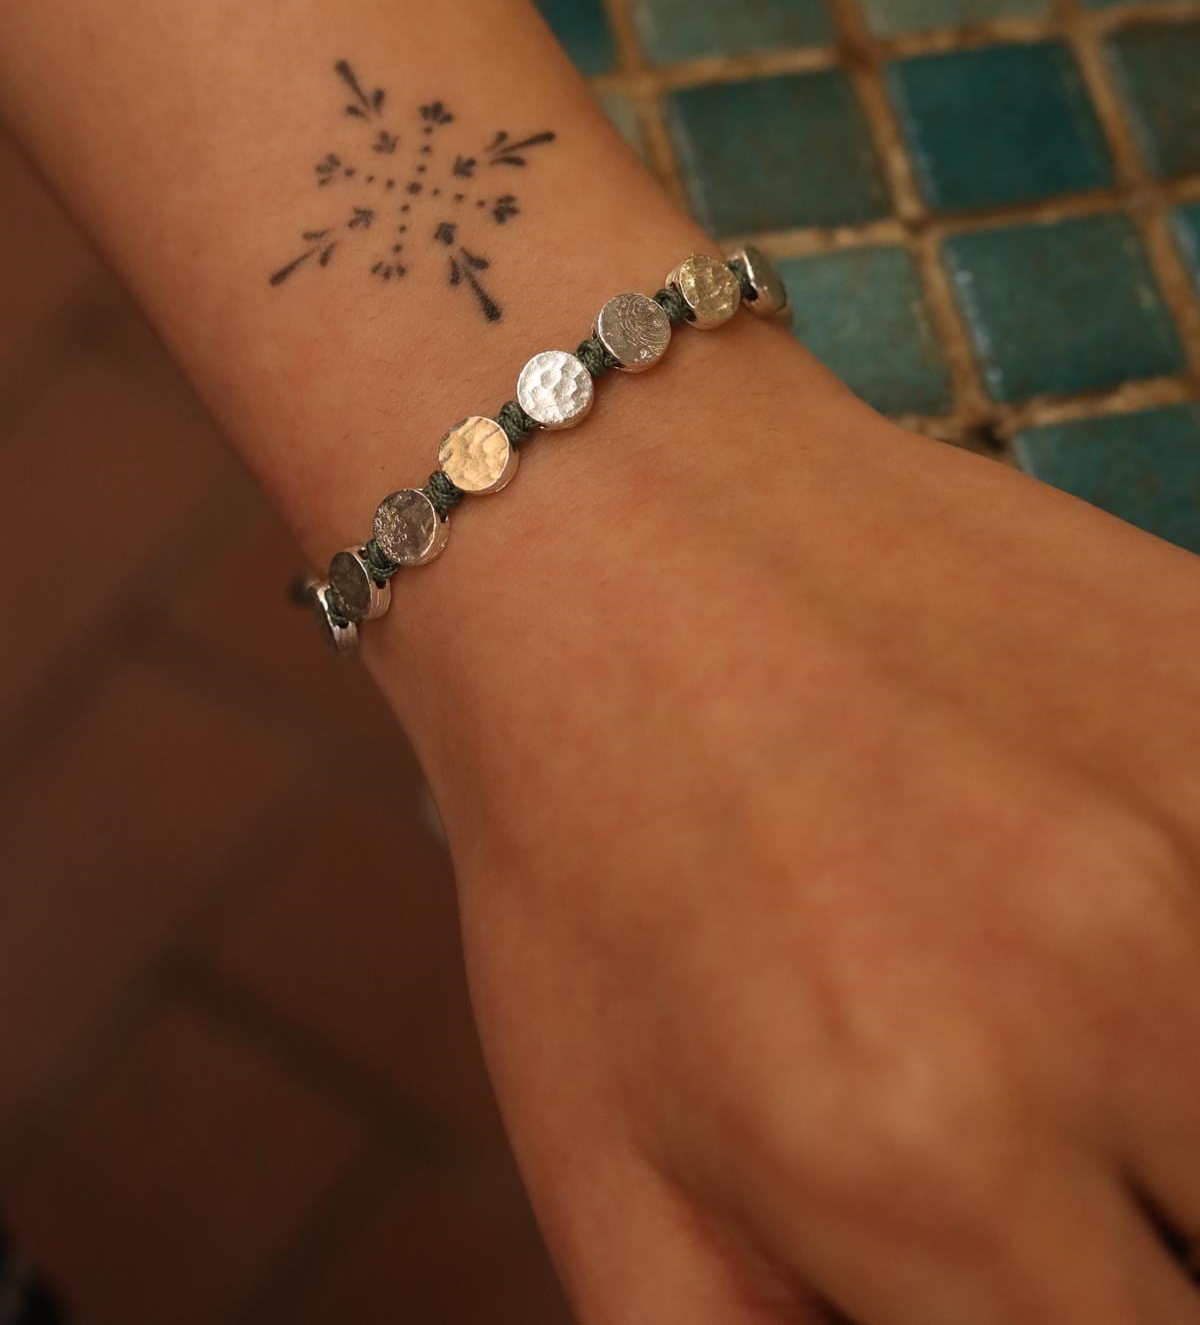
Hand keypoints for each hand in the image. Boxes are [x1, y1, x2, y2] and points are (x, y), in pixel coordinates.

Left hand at [416, 350, 1199, 1322]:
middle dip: (1140, 1228)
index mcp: (927, 1160)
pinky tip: (1117, 895)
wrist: (625, 531)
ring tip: (1064, 1010)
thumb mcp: (621, 1180)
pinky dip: (1198, 939)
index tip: (1037, 1256)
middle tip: (1041, 1147)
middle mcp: (1106, 990)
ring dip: (1177, 1089)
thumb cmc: (600, 852)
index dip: (1074, 1312)